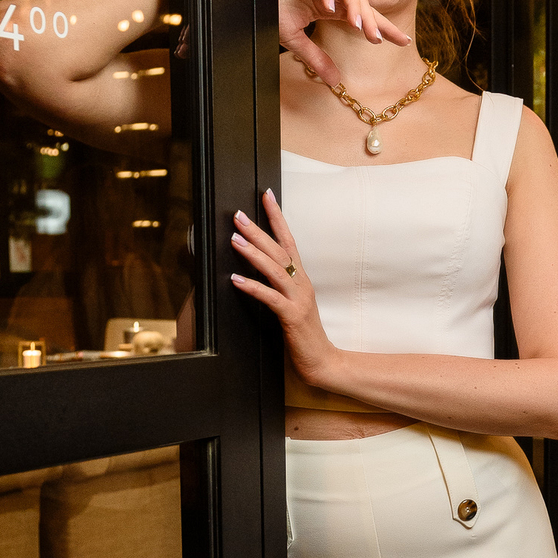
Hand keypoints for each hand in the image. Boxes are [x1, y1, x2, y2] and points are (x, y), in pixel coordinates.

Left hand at [230, 191, 336, 388]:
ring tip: (234, 239)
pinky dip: (252, 287)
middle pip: (279, 250)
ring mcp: (298, 300)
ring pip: (275, 269)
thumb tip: (255, 269)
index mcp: (301, 278)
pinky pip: (270, 298)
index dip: (277, 217)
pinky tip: (236, 279)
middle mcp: (302, 284)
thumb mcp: (291, 304)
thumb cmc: (304, 335)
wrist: (322, 361)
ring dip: (253, 253)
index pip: (289, 240)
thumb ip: (278, 286)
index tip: (266, 195)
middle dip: (258, 229)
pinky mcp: (292, 317)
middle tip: (238, 214)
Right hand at [278, 0, 410, 83]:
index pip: (362, 16)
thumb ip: (316, 58)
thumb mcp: (294, 39)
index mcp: (329, 5)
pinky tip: (328, 6)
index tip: (403, 41)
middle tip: (378, 38)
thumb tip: (335, 82)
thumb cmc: (267, 7)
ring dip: (354, 5)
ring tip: (356, 25)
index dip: (382, 27)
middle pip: (360, 2)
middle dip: (371, 20)